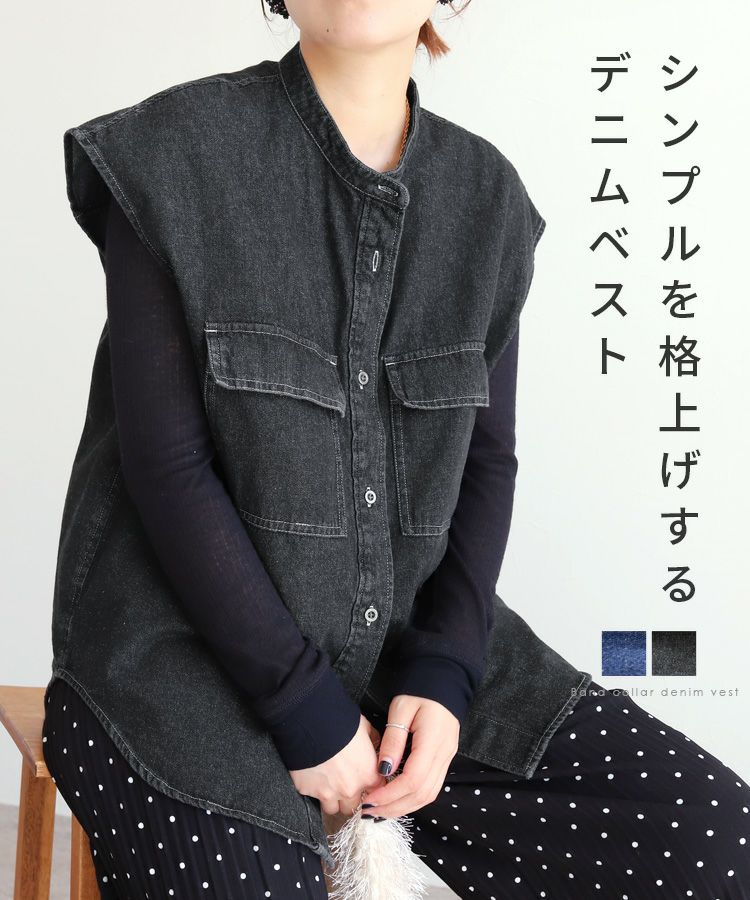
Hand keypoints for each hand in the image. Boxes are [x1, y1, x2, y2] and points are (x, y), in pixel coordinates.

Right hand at [289, 714, 385, 816]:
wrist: (310, 721)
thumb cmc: (339, 721)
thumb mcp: (365, 726)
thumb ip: (374, 741)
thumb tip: (376, 745)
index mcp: (368, 774)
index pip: (378, 791)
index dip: (372, 786)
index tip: (365, 780)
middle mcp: (350, 789)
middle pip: (354, 805)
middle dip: (351, 795)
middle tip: (345, 780)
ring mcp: (328, 793)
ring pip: (333, 809)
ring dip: (333, 799)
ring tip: (329, 782)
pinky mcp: (307, 791)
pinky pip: (313, 798)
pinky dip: (314, 789)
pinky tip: (313, 774)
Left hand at [360, 694, 459, 818]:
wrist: (442, 680)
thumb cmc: (419, 691)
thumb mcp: (401, 709)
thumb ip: (393, 740)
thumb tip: (383, 770)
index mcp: (433, 740)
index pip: (413, 779)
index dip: (390, 795)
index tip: (369, 799)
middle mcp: (445, 754)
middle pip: (422, 794)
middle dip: (394, 807)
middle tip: (369, 812)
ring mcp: (448, 758)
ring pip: (429, 795)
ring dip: (404, 807)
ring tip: (379, 811)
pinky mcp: (445, 759)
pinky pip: (432, 787)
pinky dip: (413, 798)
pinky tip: (396, 799)